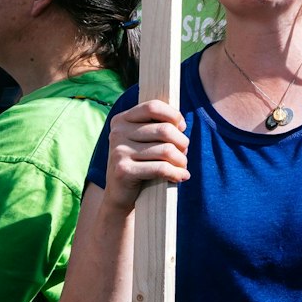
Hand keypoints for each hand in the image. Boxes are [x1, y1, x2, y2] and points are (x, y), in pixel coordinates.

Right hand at [100, 99, 190, 213]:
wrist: (120, 194)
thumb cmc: (140, 162)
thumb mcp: (145, 139)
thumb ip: (158, 125)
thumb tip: (181, 124)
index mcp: (121, 120)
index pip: (153, 106)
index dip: (174, 115)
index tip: (182, 128)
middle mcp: (117, 133)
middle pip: (165, 130)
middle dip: (182, 142)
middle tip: (184, 152)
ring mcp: (118, 151)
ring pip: (167, 150)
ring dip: (181, 160)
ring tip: (182, 166)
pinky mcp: (123, 170)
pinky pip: (161, 168)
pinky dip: (177, 173)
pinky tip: (181, 176)